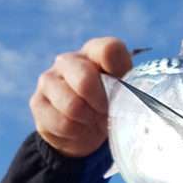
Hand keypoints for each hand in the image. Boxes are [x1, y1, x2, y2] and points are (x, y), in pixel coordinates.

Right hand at [30, 37, 131, 156]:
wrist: (84, 130)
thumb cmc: (110, 104)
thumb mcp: (126, 93)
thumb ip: (133, 87)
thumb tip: (145, 98)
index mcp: (95, 52)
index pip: (109, 49)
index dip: (119, 71)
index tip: (123, 88)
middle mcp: (69, 60)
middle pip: (85, 79)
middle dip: (102, 104)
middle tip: (107, 112)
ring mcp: (49, 80)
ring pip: (72, 105)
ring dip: (89, 120)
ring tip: (93, 120)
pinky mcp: (37, 103)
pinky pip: (62, 123)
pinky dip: (76, 132)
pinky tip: (79, 128)